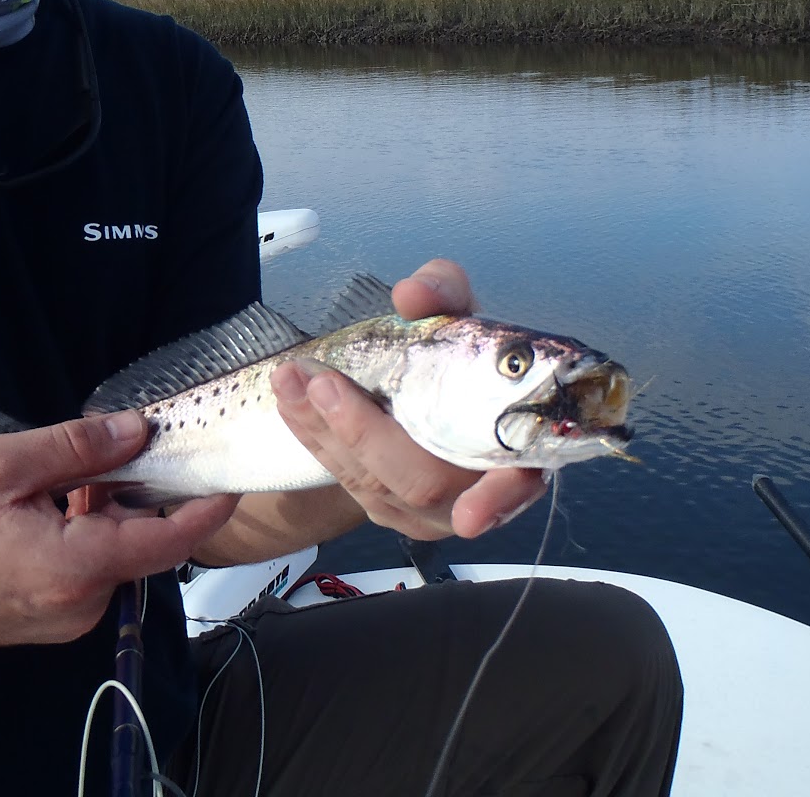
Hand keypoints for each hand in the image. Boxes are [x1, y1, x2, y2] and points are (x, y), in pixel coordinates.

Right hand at [0, 411, 237, 654]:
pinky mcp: (48, 624)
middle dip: (139, 495)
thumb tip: (135, 430)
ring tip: (65, 479)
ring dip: (105, 515)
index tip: (232, 478)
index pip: (169, 540)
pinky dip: (84, 538)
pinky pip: (88, 574)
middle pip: (142, 543)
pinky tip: (49, 511)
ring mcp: (66, 621)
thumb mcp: (1, 466)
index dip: (207, 508)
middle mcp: (83, 604)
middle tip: (120, 449)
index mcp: (78, 566)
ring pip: (113, 557)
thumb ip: (75, 448)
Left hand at [273, 259, 549, 539]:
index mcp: (519, 447)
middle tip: (322, 383)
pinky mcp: (394, 513)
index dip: (497, 501)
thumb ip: (443, 294)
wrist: (439, 389)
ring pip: (377, 487)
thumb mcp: (457, 312)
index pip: (518, 485)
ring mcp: (435, 512)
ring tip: (290, 380)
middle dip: (366, 435)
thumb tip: (412, 293)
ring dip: (325, 432)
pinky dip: (316, 441)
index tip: (471, 515)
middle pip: (424, 484)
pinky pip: (351, 483)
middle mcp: (481, 492)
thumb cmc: (461, 353)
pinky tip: (291, 404)